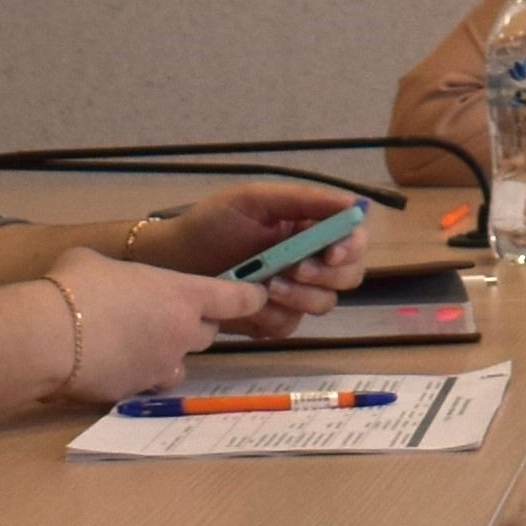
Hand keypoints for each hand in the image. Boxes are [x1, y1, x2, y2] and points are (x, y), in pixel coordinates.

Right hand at [42, 247, 262, 404]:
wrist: (48, 337)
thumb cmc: (75, 286)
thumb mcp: (95, 261)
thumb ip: (117, 272)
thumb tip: (104, 278)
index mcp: (183, 294)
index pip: (237, 298)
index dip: (249, 297)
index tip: (255, 296)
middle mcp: (182, 333)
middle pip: (207, 333)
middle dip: (192, 326)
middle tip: (163, 316)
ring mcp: (162, 367)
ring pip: (178, 364)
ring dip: (166, 355)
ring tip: (134, 345)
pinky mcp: (137, 392)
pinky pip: (146, 384)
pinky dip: (135, 375)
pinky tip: (109, 366)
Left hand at [131, 181, 358, 323]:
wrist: (172, 261)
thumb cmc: (211, 224)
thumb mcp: (255, 200)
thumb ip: (303, 200)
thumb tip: (353, 204)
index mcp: (310, 228)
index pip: (353, 239)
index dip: (351, 248)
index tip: (332, 253)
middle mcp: (309, 260)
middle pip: (349, 276)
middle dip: (327, 276)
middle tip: (294, 270)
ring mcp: (293, 293)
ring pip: (324, 304)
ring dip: (301, 297)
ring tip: (267, 287)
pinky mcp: (272, 319)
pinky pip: (291, 326)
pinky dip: (275, 316)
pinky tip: (253, 304)